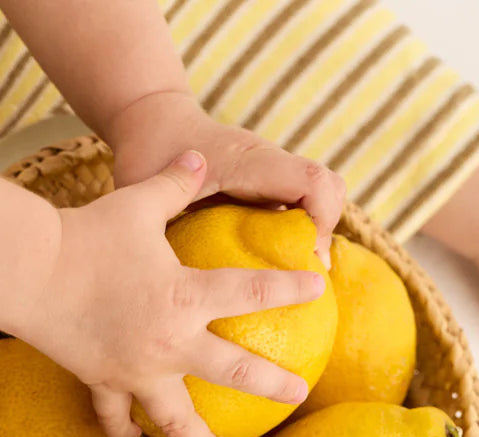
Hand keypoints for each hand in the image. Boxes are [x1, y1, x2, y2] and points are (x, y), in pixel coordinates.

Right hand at [17, 149, 324, 436]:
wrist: (32, 273)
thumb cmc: (88, 233)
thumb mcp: (138, 202)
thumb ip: (175, 182)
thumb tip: (198, 155)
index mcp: (187, 296)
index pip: (254, 293)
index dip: (292, 289)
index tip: (319, 288)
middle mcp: (170, 342)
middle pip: (233, 372)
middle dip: (271, 385)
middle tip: (296, 395)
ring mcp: (136, 370)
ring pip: (175, 418)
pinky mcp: (102, 381)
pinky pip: (115, 415)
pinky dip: (123, 428)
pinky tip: (131, 436)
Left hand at [107, 91, 345, 264]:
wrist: (153, 119)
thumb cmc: (148, 154)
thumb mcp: (149, 187)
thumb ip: (161, 217)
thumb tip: (167, 267)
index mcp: (246, 161)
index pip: (309, 182)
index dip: (320, 222)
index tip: (304, 259)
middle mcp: (267, 162)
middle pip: (330, 188)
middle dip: (325, 231)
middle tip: (300, 272)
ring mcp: (270, 172)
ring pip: (322, 195)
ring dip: (315, 235)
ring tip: (292, 276)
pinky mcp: (267, 183)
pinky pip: (302, 204)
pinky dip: (300, 233)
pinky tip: (277, 269)